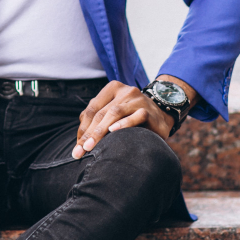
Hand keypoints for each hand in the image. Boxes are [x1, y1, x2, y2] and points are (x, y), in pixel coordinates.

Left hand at [72, 77, 191, 158]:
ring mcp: (137, 99)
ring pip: (114, 113)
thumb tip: (79, 142)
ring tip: (92, 146)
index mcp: (112, 89)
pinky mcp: (148, 110)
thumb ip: (97, 122)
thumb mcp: (113, 115)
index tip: (77, 148)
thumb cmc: (132, 117)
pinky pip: (135, 116)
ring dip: (101, 131)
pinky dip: (123, 124)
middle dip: (89, 133)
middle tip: (81, 151)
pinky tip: (113, 131)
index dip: (83, 128)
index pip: (92, 109)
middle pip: (101, 112)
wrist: (162, 116)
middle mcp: (124, 91)